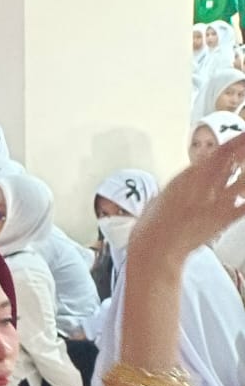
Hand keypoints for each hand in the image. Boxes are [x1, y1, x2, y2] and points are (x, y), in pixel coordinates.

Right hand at [129, 141, 244, 262]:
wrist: (155, 250)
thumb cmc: (150, 227)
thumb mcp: (158, 199)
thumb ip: (175, 190)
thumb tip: (181, 187)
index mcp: (187, 177)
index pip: (218, 154)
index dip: (235, 143)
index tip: (244, 136)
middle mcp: (204, 186)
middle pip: (234, 161)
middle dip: (244, 151)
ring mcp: (217, 203)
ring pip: (243, 180)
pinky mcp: (224, 220)